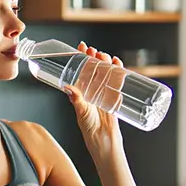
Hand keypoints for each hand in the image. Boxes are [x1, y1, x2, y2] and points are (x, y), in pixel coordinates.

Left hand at [65, 41, 124, 155]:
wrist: (104, 139)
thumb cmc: (89, 128)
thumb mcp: (81, 112)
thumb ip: (76, 99)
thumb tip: (67, 87)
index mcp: (81, 91)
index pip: (80, 70)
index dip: (80, 58)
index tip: (81, 47)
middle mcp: (91, 90)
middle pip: (93, 68)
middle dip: (94, 57)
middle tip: (94, 51)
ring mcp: (104, 92)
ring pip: (105, 72)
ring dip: (105, 62)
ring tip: (104, 55)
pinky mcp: (115, 95)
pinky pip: (117, 80)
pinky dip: (118, 70)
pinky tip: (117, 63)